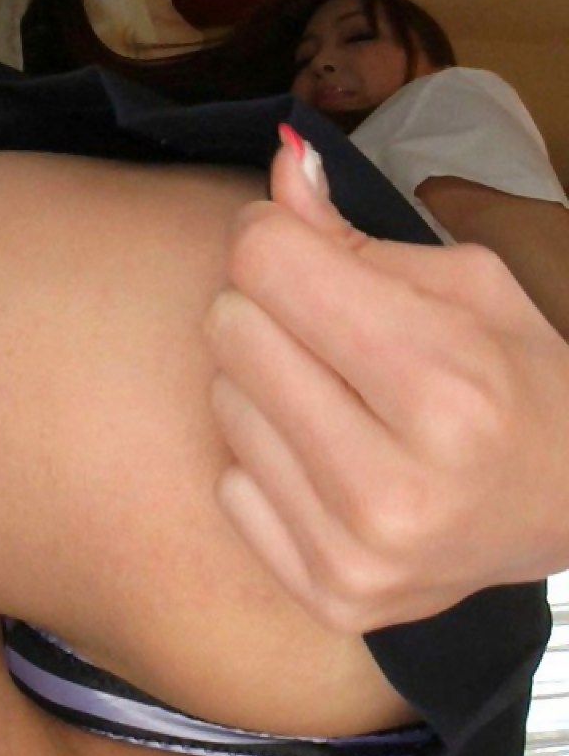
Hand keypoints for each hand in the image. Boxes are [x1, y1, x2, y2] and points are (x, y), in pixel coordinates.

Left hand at [206, 126, 568, 632]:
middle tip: (325, 330)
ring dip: (267, 384)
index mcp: (443, 388)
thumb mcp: (466, 286)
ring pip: (223, 403)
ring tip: (339, 400)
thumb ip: (355, 232)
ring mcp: (353, 555)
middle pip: (231, 330)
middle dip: (268, 308)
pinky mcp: (326, 596)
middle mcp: (391, 485)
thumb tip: (279, 159)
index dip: (274, 237)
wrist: (566, 510)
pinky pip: (230, 483)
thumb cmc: (520, 382)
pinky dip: (269, 459)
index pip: (270, 266)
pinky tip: (330, 462)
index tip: (301, 249)